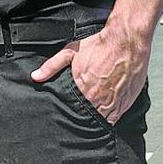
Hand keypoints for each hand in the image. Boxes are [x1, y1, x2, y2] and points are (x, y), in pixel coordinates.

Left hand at [31, 27, 149, 124]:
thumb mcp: (70, 52)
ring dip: (96, 118)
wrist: (126, 42)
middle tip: (80, 113)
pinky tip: (106, 112)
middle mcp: (98, 100)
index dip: (70, 113)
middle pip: (87, 118)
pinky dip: (110, 117)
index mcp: (82, 90)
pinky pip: (115, 119)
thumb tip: (36, 76)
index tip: (69, 112)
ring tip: (92, 113)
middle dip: (83, 116)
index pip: (73, 112)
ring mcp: (114, 103)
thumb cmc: (100, 46)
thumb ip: (52, 66)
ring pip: (102, 120)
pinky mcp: (126, 103)